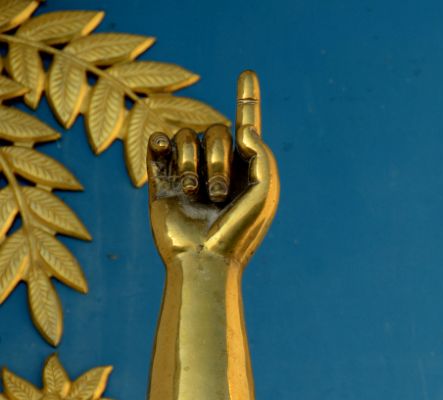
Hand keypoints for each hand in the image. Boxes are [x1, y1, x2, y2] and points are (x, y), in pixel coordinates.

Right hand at [147, 70, 278, 266]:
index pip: (247, 125)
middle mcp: (218, 165)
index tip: (248, 73)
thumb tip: (241, 127)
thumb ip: (261, 154)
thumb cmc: (240, 231)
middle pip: (215, 129)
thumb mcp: (263, 191)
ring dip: (193, 163)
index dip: (247, 98)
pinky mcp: (161, 179)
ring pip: (186, 136)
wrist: (204, 260)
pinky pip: (157, 143)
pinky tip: (161, 150)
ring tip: (196, 195)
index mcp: (247, 168)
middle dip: (218, 158)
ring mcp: (188, 170)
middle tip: (218, 193)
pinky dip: (159, 143)